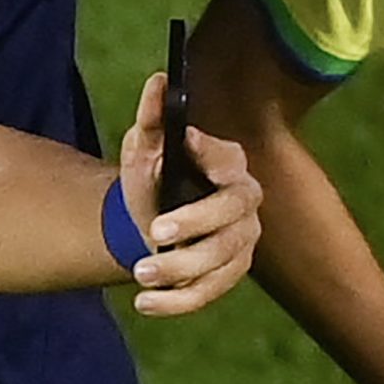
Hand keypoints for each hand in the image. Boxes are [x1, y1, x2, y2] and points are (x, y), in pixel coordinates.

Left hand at [118, 71, 262, 317]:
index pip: (232, 162)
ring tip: (140, 272)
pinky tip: (144, 303)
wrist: (145, 222)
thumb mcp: (145, 147)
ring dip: (180, 269)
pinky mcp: (227, 274)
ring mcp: (240, 242)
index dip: (213, 158)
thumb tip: (158, 80)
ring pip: (221, 259)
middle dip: (194, 223)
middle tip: (153, 232)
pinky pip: (209, 292)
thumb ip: (153, 118)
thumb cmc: (152, 178)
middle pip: (232, 215)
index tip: (187, 151)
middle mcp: (243, 205)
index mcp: (228, 167)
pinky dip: (176, 301)